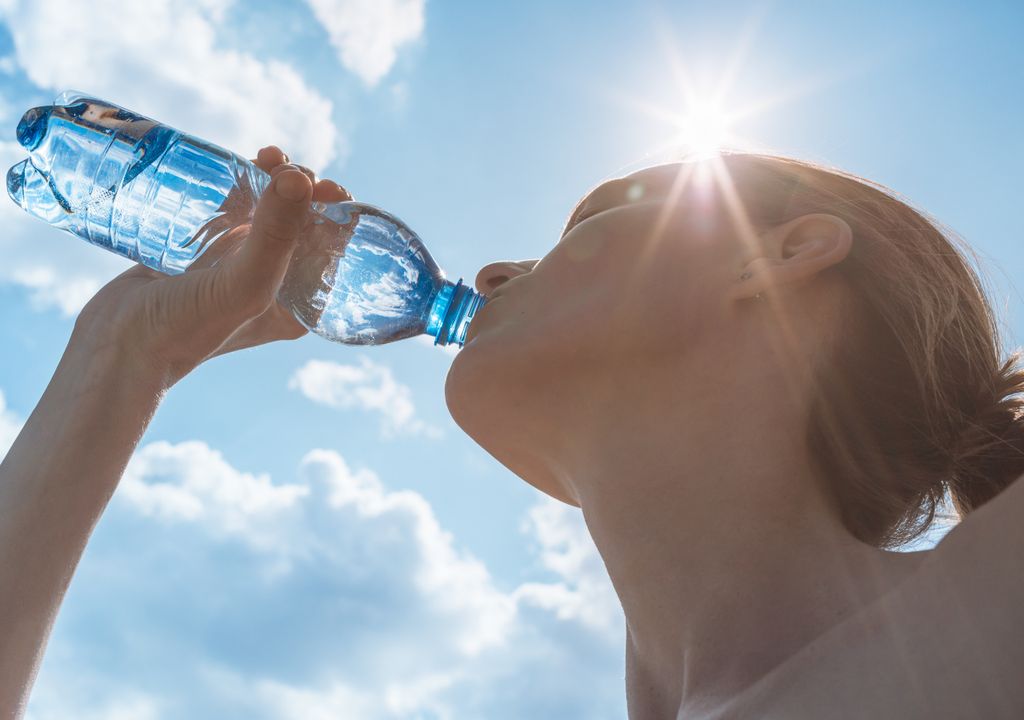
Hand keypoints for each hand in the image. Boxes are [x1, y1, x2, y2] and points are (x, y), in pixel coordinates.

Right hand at [71, 146, 351, 389]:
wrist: (116, 346)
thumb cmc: (186, 329)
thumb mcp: (245, 284)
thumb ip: (276, 235)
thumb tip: (302, 177)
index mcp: (297, 303)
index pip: (332, 251)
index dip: (335, 214)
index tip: (324, 186)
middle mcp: (272, 284)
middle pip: (301, 225)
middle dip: (302, 189)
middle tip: (284, 165)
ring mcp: (236, 266)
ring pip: (266, 212)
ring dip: (272, 180)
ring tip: (265, 156)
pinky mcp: (202, 250)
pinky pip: (230, 210)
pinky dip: (237, 185)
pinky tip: (237, 164)